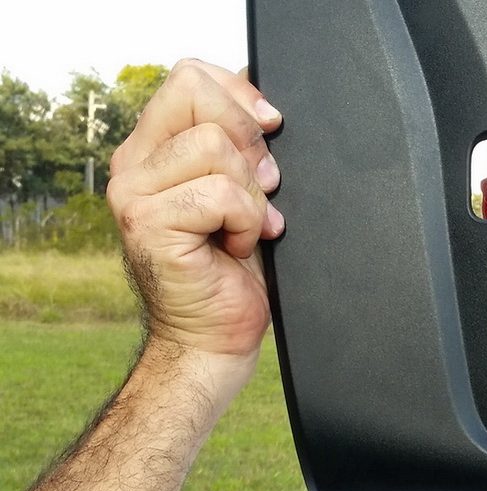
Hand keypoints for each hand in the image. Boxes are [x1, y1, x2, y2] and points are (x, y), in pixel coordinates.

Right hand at [106, 59, 283, 370]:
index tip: (271, 130)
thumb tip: (267, 105)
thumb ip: (244, 146)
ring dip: (252, 192)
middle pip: (198, 94)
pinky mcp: (147, 224)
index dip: (240, 95)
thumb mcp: (247, 192)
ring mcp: (134, 193)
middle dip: (250, 139)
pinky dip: (247, 222)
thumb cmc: (237, 270)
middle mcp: (135, 164)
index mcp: (155, 147)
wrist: (216, 338)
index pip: (191, 75)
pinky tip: (238, 248)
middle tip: (263, 188)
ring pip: (215, 147)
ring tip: (247, 227)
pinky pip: (221, 194)